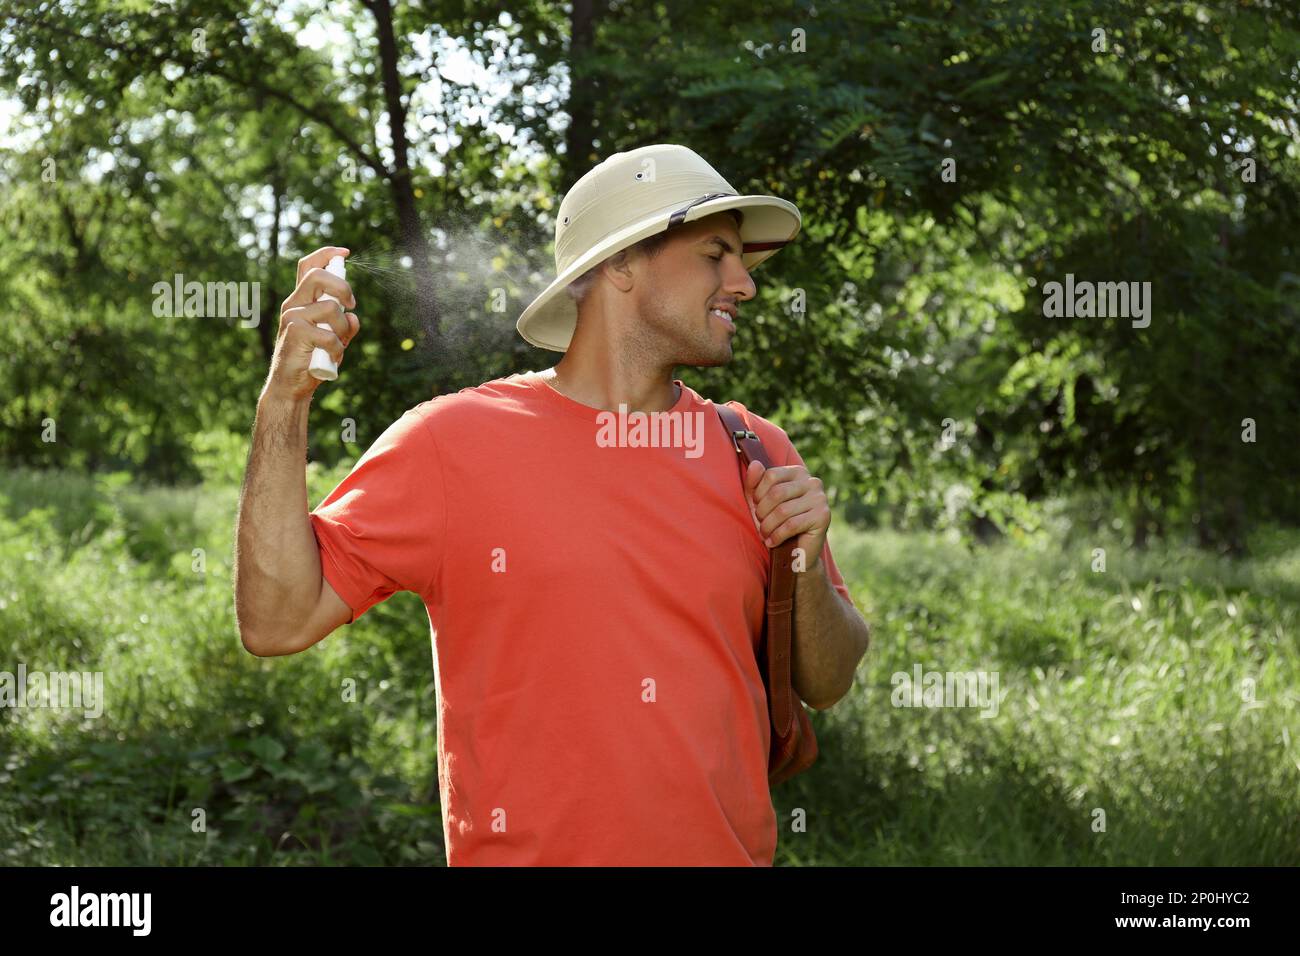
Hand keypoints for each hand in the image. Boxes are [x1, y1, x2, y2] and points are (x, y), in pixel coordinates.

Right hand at [263, 246, 357, 401]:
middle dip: (342, 286)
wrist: (291, 386)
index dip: (326, 255)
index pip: (309, 267)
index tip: (344, 253)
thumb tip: (354, 317)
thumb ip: (345, 327)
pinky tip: (331, 358)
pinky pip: (329, 334)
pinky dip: (337, 348)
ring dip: (342, 328)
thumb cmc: (311, 361)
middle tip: (351, 303)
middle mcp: (293, 304)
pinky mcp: (294, 332)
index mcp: (301, 301)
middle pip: (317, 276)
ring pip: (330, 307)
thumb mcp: (334, 340)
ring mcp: (291, 316)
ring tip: (337, 346)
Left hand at [743, 460, 829, 570]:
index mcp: (798, 473)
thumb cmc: (776, 524)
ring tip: (765, 535)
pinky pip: (792, 525)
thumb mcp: (760, 502)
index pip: (771, 475)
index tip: (757, 508)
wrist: (796, 552)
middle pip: (777, 493)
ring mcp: (820, 499)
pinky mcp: (823, 517)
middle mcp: (813, 482)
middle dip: (762, 512)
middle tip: (761, 525)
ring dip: (768, 526)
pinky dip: (777, 536)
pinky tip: (772, 542)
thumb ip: (754, 483)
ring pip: (783, 511)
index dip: (758, 494)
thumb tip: (754, 463)